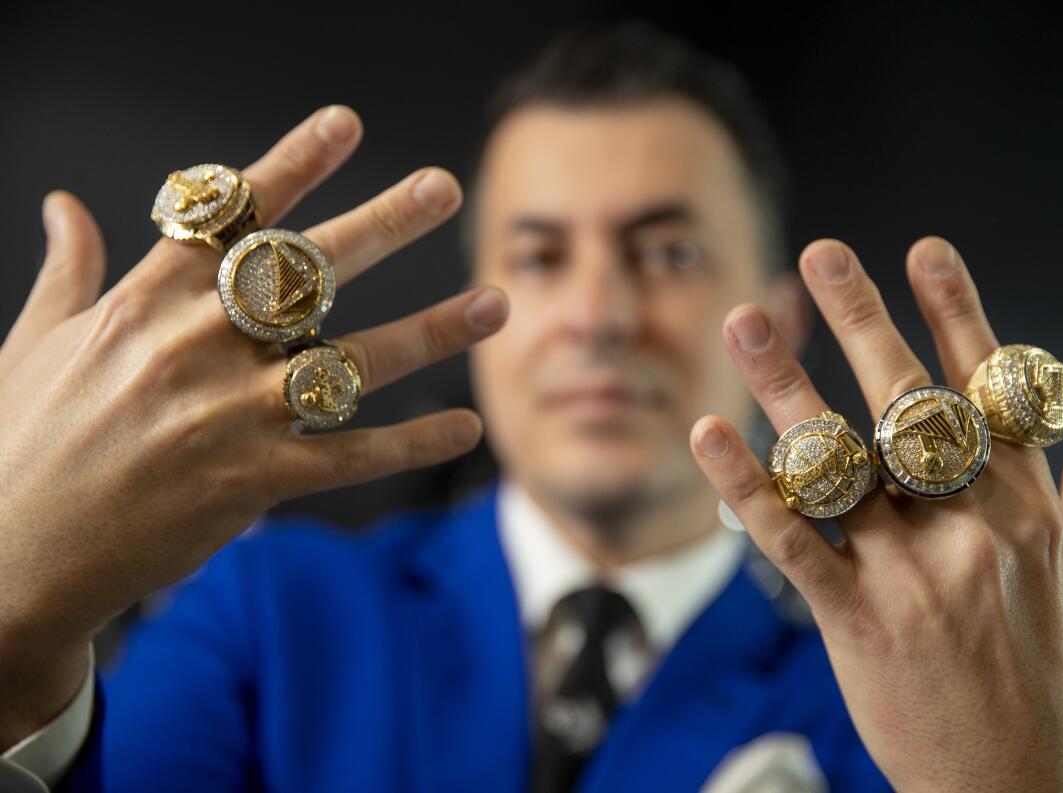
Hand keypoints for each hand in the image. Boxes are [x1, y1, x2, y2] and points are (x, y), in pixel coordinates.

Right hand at [0, 105, 507, 745]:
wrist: (9, 559)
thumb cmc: (21, 443)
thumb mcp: (33, 344)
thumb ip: (70, 272)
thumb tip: (67, 206)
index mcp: (142, 304)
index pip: (227, 216)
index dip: (290, 164)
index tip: (346, 125)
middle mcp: (193, 349)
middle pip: (306, 271)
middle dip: (383, 224)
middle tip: (443, 187)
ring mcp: (226, 418)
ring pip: (350, 363)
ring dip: (432, 332)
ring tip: (495, 303)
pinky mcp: (249, 484)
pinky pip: (350, 458)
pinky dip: (412, 443)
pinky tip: (465, 426)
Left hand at [690, 238, 1062, 791]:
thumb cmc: (1059, 688)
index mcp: (1034, 511)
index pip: (993, 391)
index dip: (958, 314)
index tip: (923, 251)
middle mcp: (974, 529)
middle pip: (911, 404)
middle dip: (864, 320)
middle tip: (821, 253)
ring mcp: (914, 574)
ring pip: (841, 459)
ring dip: (786, 384)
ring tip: (746, 320)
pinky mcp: (859, 621)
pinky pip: (794, 539)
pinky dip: (748, 485)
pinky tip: (710, 432)